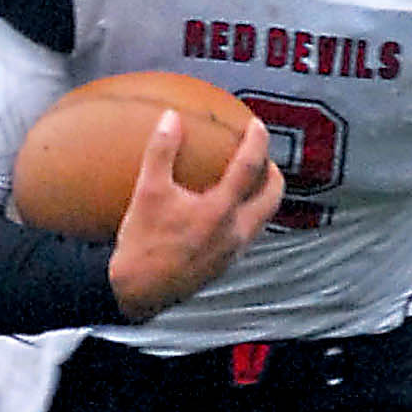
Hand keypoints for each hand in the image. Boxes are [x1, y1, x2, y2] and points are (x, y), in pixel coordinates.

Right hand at [108, 111, 283, 321]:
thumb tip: (171, 118)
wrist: (139, 293)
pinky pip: (246, 235)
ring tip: (248, 184)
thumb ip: (161, 151)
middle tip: (263, 159)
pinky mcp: (224, 266)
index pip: (250, 167)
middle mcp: (235, 232)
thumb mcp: (147, 192)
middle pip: (272, 197)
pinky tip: (224, 214)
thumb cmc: (142, 245)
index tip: (257, 126)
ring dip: (262, 197)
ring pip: (262, 219)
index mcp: (220, 211)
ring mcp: (232, 252)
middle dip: (273, 174)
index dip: (257, 141)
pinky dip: (245, 216)